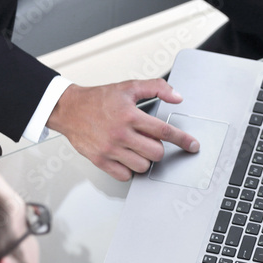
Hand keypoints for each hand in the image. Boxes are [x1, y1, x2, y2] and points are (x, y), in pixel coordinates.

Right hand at [46, 79, 199, 180]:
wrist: (69, 109)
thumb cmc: (98, 99)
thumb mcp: (129, 87)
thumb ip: (156, 88)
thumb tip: (177, 97)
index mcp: (130, 115)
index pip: (164, 131)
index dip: (182, 139)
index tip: (192, 145)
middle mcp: (120, 134)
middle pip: (155, 153)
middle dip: (158, 148)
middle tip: (150, 141)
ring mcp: (110, 149)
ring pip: (142, 166)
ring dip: (145, 159)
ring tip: (136, 147)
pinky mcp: (100, 160)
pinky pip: (125, 175)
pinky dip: (129, 168)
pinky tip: (126, 156)